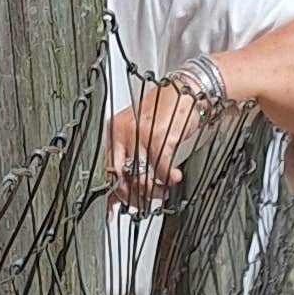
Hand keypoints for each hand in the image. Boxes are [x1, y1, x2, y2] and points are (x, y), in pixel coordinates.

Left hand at [106, 80, 212, 209]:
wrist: (185, 90)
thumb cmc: (165, 109)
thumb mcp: (140, 131)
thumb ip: (130, 155)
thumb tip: (125, 182)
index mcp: (114, 131)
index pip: (108, 170)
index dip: (115, 192)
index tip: (121, 204)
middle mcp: (123, 132)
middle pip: (121, 177)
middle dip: (134, 195)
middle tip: (146, 199)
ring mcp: (140, 135)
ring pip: (141, 178)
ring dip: (154, 191)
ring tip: (163, 190)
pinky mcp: (159, 138)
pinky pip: (160, 171)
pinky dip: (168, 180)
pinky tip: (173, 178)